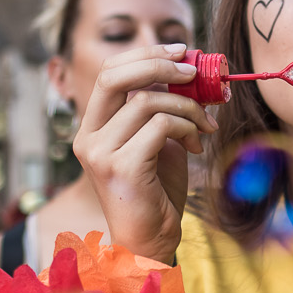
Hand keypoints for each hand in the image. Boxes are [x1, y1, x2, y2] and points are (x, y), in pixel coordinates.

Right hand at [73, 43, 214, 262]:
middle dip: (160, 64)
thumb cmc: (155, 191)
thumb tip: (189, 70)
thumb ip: (161, 108)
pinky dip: (187, 127)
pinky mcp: (123, 167)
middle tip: (195, 72)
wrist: (150, 240)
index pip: (109, 72)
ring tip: (205, 126)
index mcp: (91, 127)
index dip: (145, 54)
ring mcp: (101, 153)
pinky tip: (197, 144)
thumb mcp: (158, 140)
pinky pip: (160, 125)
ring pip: (148, 101)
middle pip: (116, 76)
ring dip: (187, 107)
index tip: (181, 51)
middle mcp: (88, 137)